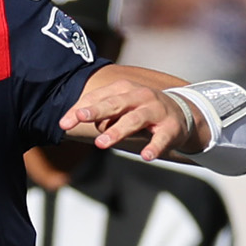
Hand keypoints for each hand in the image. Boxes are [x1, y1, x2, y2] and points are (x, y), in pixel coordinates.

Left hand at [59, 78, 204, 161]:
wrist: (181, 112)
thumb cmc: (139, 109)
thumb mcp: (118, 107)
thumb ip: (94, 113)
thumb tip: (65, 122)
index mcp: (123, 89)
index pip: (97, 98)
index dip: (80, 110)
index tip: (63, 124)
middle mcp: (140, 96)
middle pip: (115, 104)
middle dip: (97, 110)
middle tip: (81, 118)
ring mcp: (156, 111)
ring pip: (134, 120)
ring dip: (117, 131)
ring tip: (101, 144)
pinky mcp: (171, 127)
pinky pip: (162, 138)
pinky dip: (154, 147)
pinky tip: (146, 156)